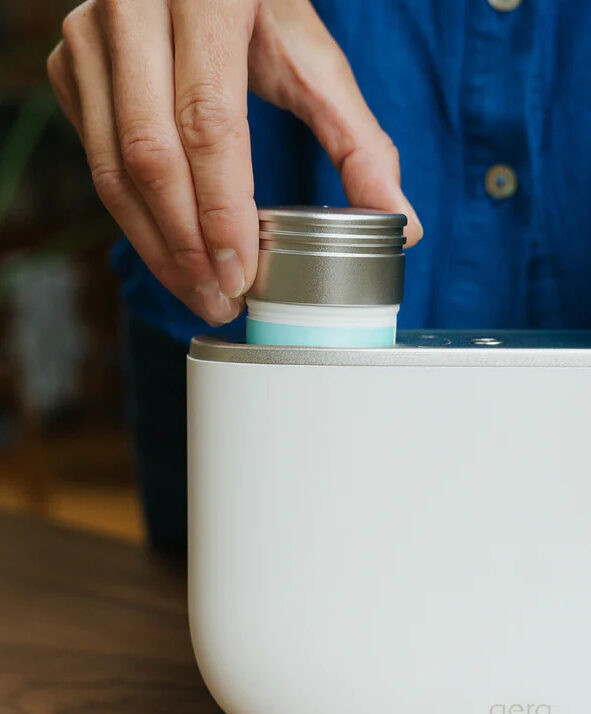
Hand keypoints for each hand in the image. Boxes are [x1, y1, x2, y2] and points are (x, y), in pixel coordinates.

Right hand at [48, 0, 422, 324]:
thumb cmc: (257, 6)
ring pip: (112, 169)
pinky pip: (96, 163)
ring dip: (156, 247)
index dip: (221, 210)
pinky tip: (170, 252)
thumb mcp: (311, 56)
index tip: (240, 277)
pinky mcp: (69, 69)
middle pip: (152, 156)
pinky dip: (134, 220)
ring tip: (198, 292)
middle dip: (187, 247)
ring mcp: (91, 40)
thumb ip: (357, 137)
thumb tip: (404, 223)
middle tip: (220, 301)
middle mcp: (132, 10)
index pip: (208, 122)